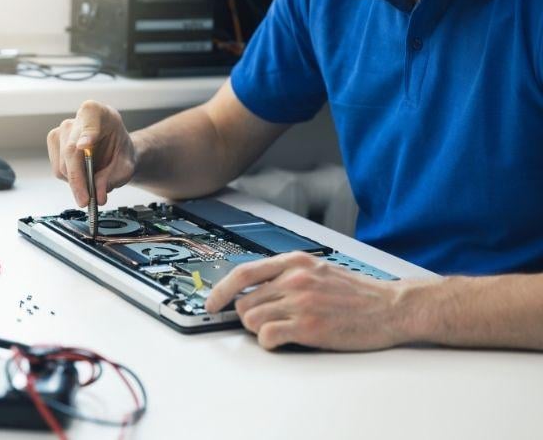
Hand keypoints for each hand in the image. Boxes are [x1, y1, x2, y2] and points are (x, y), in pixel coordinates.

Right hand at [47, 100, 136, 206]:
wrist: (114, 151)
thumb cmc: (120, 152)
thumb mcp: (125, 166)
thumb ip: (113, 178)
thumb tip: (97, 194)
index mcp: (98, 113)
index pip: (89, 122)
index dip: (86, 134)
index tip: (84, 145)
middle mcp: (77, 119)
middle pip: (71, 152)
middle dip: (78, 179)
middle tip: (86, 200)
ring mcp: (62, 131)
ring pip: (62, 165)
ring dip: (76, 182)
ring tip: (92, 184)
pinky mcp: (53, 144)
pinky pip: (57, 170)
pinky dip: (70, 180)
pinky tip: (83, 176)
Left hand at [205, 252, 409, 350]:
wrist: (392, 306)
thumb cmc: (358, 292)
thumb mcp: (319, 269)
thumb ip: (287, 274)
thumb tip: (255, 287)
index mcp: (295, 262)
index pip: (243, 272)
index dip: (221, 290)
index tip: (211, 302)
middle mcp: (294, 279)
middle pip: (244, 302)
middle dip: (250, 316)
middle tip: (268, 322)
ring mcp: (300, 302)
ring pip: (252, 320)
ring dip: (261, 330)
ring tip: (283, 330)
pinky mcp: (308, 327)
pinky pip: (268, 337)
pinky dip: (270, 342)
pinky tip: (286, 340)